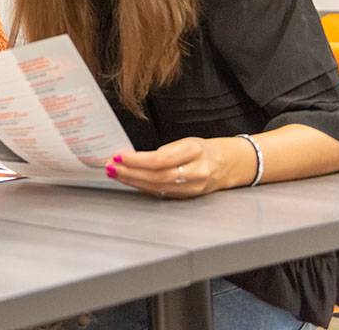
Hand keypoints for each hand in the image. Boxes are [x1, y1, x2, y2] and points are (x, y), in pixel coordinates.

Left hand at [105, 137, 225, 198]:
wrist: (227, 165)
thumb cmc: (202, 150)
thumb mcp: (186, 141)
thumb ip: (163, 150)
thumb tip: (131, 156)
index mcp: (195, 151)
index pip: (161, 159)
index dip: (137, 160)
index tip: (119, 156)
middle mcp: (196, 171)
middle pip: (157, 176)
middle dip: (130, 172)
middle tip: (110, 166)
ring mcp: (193, 187)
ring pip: (157, 187)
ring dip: (132, 181)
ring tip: (115, 173)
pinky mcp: (187, 197)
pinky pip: (161, 193)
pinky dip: (142, 187)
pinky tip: (129, 181)